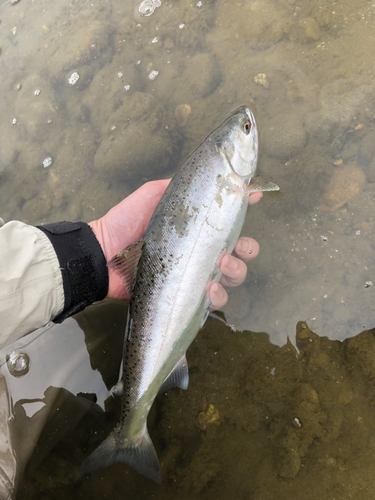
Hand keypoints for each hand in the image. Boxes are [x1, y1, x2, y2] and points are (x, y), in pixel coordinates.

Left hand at [89, 180, 261, 307]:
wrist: (104, 253)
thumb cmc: (127, 221)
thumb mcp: (154, 194)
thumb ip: (179, 185)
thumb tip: (211, 173)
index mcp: (197, 227)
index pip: (228, 219)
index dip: (245, 207)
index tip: (253, 197)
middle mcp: (200, 251)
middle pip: (239, 252)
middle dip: (247, 250)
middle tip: (238, 247)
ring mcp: (194, 275)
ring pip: (231, 277)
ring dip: (235, 272)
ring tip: (221, 266)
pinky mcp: (185, 296)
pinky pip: (213, 301)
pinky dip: (218, 296)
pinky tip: (209, 289)